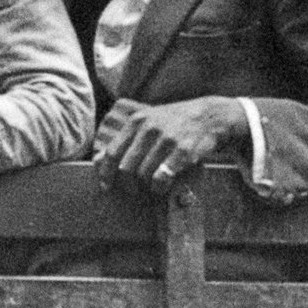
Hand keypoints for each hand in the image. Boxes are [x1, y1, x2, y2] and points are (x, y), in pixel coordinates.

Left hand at [94, 96, 242, 194]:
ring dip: (145, 187)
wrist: (210, 115)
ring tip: (150, 188)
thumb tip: (98, 160)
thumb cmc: (174, 122)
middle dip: (126, 184)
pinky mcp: (183, 150)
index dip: (105, 173)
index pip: (111, 152)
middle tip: (133, 191)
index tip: (106, 186)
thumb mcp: (148, 121)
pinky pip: (162, 177)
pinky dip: (160, 187)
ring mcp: (166, 139)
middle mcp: (149, 128)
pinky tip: (162, 187)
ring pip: (143, 174)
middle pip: (125, 168)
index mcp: (136, 121)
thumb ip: (125, 138)